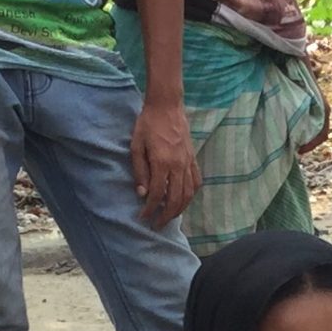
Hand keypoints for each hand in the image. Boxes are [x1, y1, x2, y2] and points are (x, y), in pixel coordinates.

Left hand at [129, 97, 200, 229]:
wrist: (167, 106)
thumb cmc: (147, 124)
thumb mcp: (136, 146)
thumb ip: (139, 171)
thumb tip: (141, 193)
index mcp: (162, 162)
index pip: (157, 194)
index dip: (149, 209)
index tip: (143, 217)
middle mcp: (178, 165)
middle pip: (175, 199)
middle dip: (165, 215)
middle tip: (157, 225)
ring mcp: (188, 162)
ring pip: (188, 194)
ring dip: (179, 209)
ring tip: (169, 216)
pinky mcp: (193, 158)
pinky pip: (196, 182)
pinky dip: (191, 195)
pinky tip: (183, 200)